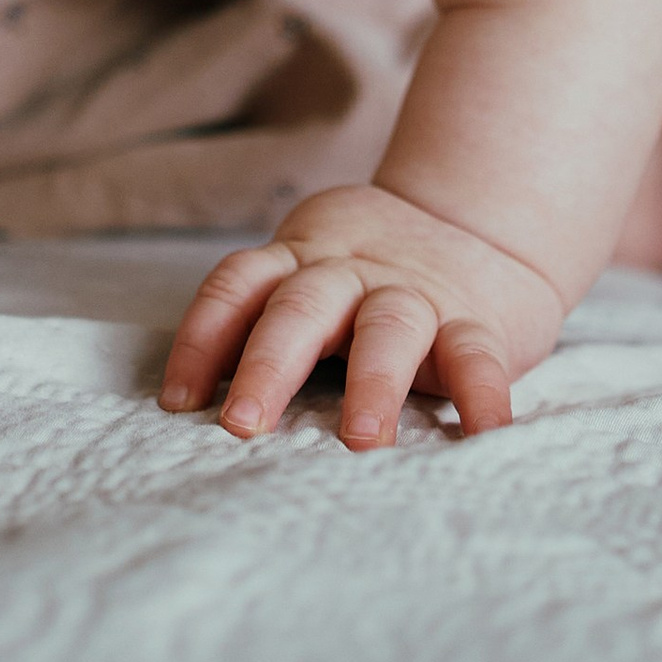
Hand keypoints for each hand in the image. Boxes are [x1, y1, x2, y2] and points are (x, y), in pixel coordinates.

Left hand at [158, 185, 564, 449]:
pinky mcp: (476, 320)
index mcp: (301, 261)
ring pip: (387, 328)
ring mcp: (415, 294)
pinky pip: (477, 355)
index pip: (237, 285)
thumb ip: (273, 321)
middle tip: (242, 426)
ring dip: (371, 383)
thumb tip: (200, 411)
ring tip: (361, 439)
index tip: (179, 401)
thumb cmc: (373, 275)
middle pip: (300, 307)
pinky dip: (482, 396)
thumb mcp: (316, 274)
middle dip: (269, 365)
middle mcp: (351, 273)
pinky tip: (482, 437)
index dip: (203, 338)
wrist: (481, 221)